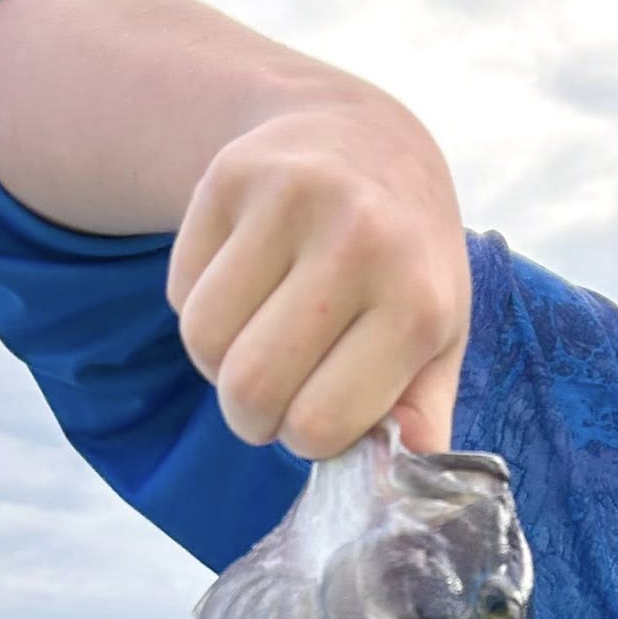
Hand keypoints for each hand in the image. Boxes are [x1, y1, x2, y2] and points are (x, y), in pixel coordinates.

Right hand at [165, 101, 468, 458]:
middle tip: (271, 403)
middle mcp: (360, 241)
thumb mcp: (438, 339)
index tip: (318, 418)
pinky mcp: (229, 176)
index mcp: (418, 301)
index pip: (320, 425)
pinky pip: (179, 293)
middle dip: (250, 417)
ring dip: (219, 365)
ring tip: (261, 341)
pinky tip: (243, 289)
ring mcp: (292, 200)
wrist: (368, 140)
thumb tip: (406, 478)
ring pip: (202, 343)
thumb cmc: (406, 264)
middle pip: (250, 389)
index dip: (306, 438)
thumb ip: (422, 414)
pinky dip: (199, 310)